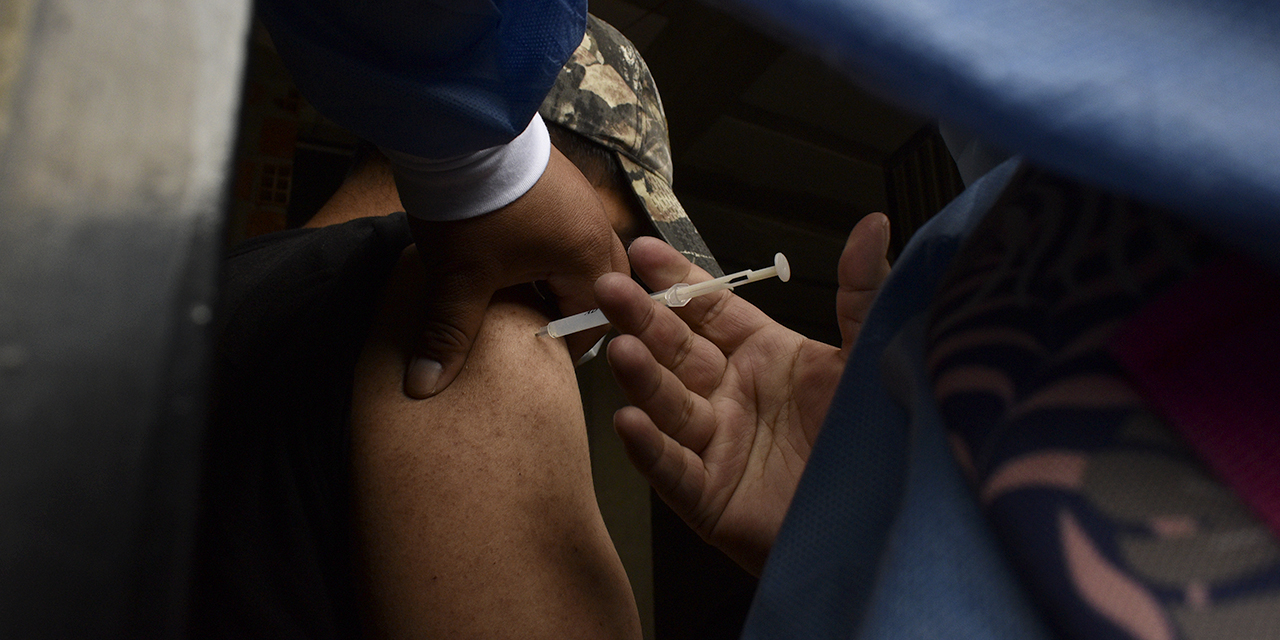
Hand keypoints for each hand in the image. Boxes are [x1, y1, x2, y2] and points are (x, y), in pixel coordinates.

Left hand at [402, 146, 628, 397]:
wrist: (454, 127)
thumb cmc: (470, 208)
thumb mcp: (458, 278)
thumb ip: (449, 336)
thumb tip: (425, 389)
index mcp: (586, 254)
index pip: (597, 318)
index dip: (567, 344)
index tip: (538, 359)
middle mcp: (595, 225)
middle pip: (602, 284)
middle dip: (572, 310)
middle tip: (536, 329)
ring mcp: (579, 197)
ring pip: (584, 253)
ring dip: (559, 278)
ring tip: (520, 296)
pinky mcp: (559, 179)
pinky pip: (568, 228)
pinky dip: (549, 250)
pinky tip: (513, 256)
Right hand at [595, 213, 889, 574]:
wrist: (893, 525)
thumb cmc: (880, 440)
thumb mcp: (872, 358)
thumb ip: (862, 294)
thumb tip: (872, 224)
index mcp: (765, 356)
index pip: (708, 308)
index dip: (676, 280)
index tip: (643, 251)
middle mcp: (732, 396)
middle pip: (675, 350)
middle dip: (641, 319)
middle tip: (610, 288)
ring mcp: (718, 447)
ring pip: (667, 406)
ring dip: (640, 377)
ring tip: (619, 348)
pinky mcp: (711, 499)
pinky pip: (673, 471)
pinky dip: (650, 448)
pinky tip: (630, 422)